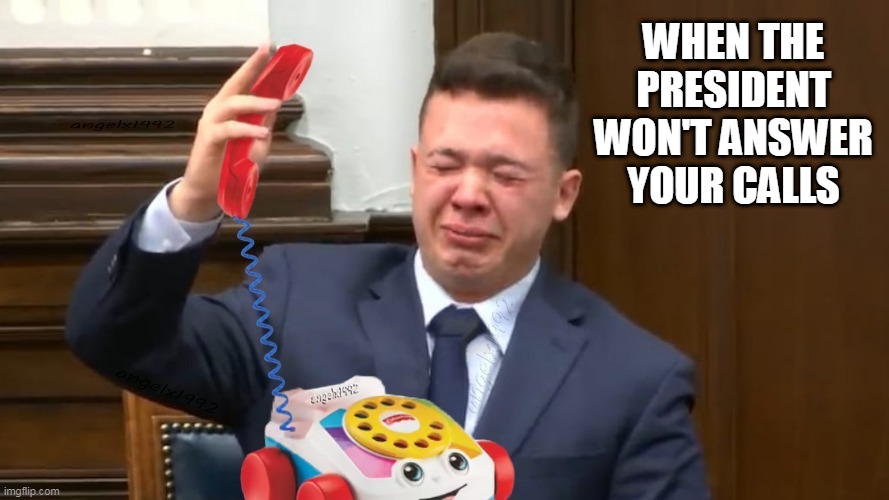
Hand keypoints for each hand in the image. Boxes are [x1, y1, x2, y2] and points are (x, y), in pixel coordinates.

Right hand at [170, 44, 282, 220]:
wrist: (208, 190)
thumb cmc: (232, 167)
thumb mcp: (255, 145)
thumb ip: (263, 125)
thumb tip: (275, 106)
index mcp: (229, 108)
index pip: (244, 82)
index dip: (255, 64)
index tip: (268, 46)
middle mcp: (218, 110)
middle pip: (235, 84)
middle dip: (251, 67)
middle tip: (267, 53)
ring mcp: (212, 123)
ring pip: (232, 105)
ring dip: (255, 103)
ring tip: (275, 104)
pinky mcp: (209, 140)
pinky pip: (229, 130)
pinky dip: (246, 130)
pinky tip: (262, 134)